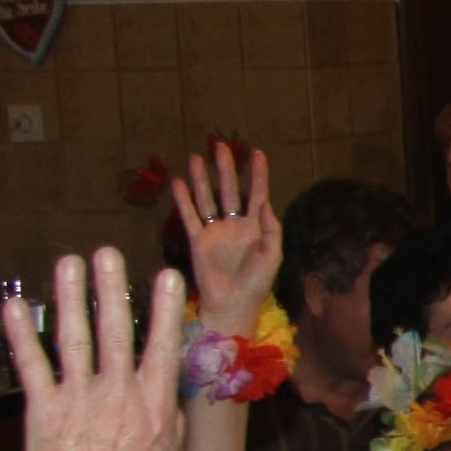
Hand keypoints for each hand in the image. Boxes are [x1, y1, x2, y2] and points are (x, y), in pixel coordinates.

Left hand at [12, 247, 183, 450]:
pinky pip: (30, 364)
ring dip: (71, 297)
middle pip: (114, 330)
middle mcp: (117, 391)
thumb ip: (171, 417)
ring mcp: (77, 397)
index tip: (165, 275)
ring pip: (74, 337)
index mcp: (153, 403)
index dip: (163, 308)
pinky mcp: (43, 408)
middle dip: (111, 287)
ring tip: (68, 264)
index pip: (162, 345)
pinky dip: (21, 334)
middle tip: (106, 254)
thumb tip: (172, 391)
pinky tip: (14, 306)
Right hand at [170, 142, 281, 335]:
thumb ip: (271, 229)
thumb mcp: (272, 256)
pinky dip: (183, 200)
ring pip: (208, 199)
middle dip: (226, 168)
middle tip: (220, 145)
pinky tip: (178, 182)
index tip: (257, 152)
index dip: (258, 174)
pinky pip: (190, 216)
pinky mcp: (198, 240)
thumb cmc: (256, 283)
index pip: (258, 194)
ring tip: (196, 157)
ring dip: (202, 179)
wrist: (232, 304)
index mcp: (256, 227)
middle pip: (230, 190)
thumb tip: (266, 202)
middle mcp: (235, 225)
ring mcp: (215, 231)